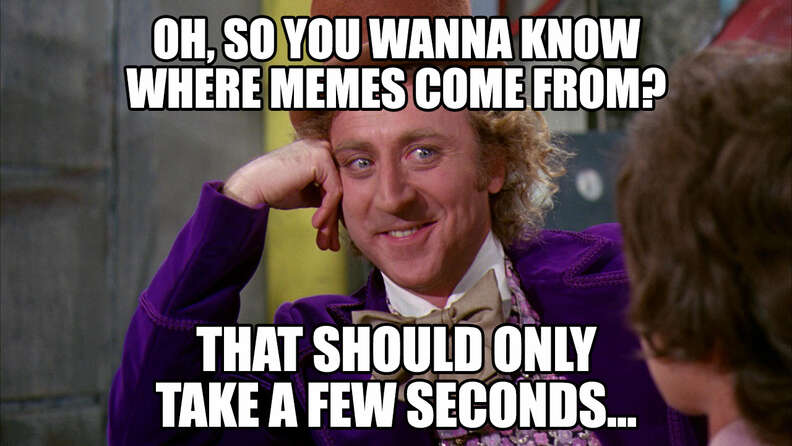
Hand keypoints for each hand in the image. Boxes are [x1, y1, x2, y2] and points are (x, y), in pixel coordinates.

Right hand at [223, 139, 341, 250]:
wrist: (250, 187)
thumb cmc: (273, 190)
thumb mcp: (306, 193)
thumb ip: (324, 194)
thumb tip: (343, 211)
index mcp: (318, 151)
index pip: (334, 185)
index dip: (333, 213)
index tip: (329, 237)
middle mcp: (321, 146)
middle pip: (338, 189)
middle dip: (334, 221)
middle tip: (330, 245)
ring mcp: (322, 150)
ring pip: (338, 192)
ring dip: (330, 221)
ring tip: (323, 241)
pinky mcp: (321, 158)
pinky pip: (333, 191)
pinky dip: (327, 211)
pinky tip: (316, 225)